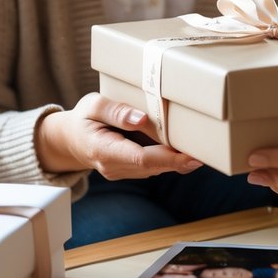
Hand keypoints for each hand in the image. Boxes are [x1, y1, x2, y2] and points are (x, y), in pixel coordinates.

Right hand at [36, 92, 202, 179]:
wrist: (69, 139)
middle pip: (152, 166)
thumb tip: (141, 119)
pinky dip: (168, 160)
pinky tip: (186, 152)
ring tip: (203, 151)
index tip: (190, 156)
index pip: (141, 158)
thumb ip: (116, 112)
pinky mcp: (128, 171)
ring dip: (177, 161)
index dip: (168, 158)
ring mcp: (121, 172)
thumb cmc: (83, 118)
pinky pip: (151, 167)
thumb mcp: (93, 105)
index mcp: (103, 149)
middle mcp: (113, 167)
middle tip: (207, 153)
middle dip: (179, 161)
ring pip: (154, 168)